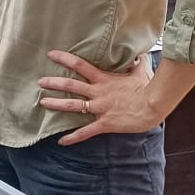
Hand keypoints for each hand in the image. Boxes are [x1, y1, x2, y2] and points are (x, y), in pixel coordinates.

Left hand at [37, 50, 157, 143]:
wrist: (154, 105)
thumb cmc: (148, 88)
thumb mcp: (140, 70)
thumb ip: (136, 61)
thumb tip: (140, 52)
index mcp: (104, 79)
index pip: (80, 65)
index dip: (64, 59)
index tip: (51, 55)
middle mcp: (98, 92)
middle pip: (70, 85)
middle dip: (53, 83)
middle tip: (40, 82)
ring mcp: (100, 108)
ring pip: (73, 105)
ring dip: (56, 104)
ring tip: (43, 102)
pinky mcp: (105, 123)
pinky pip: (85, 132)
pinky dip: (72, 137)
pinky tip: (61, 142)